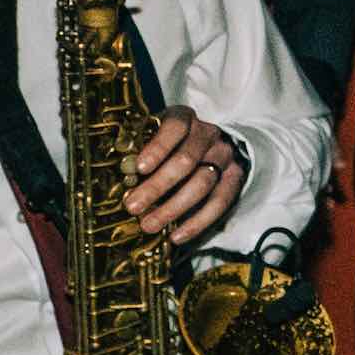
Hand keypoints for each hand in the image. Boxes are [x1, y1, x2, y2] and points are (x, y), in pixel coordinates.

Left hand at [125, 106, 243, 244]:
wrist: (207, 147)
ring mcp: (224, 156)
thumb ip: (136, 150)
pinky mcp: (235, 178)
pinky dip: (197, 222)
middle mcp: (208, 134)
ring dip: (173, 208)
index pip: (175, 127)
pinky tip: (177, 236)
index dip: (158, 147)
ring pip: (203, 183)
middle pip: (187, 160)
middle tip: (133, 206)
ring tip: (149, 225)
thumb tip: (119, 175)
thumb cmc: (167, 145)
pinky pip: (220, 202)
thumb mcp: (150, 136)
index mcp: (184, 118)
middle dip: (158, 186)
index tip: (139, 168)